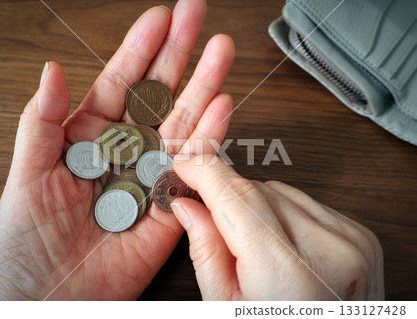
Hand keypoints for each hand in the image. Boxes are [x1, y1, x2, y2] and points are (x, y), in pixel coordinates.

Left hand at [0, 0, 234, 299]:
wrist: (50, 296)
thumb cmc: (27, 240)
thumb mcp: (26, 173)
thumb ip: (42, 120)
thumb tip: (53, 70)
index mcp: (89, 137)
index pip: (120, 83)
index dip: (140, 49)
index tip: (160, 17)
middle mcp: (126, 151)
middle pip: (158, 95)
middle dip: (180, 54)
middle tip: (198, 16)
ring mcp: (152, 176)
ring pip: (183, 123)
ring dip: (204, 86)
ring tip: (221, 50)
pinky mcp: (171, 205)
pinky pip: (194, 168)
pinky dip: (210, 137)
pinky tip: (223, 106)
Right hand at [171, 155, 383, 299]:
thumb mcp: (227, 306)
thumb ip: (206, 252)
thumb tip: (188, 207)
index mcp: (289, 275)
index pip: (238, 199)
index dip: (206, 174)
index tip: (187, 165)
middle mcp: (328, 251)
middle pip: (257, 191)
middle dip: (228, 199)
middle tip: (215, 224)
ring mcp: (349, 241)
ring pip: (280, 191)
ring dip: (257, 207)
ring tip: (257, 249)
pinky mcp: (360, 234)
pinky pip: (305, 202)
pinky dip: (284, 213)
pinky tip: (282, 243)